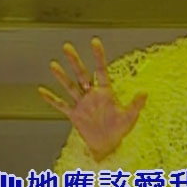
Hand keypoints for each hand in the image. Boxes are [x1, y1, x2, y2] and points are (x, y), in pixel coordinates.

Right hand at [38, 37, 146, 161]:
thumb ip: (136, 104)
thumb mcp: (130, 117)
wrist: (107, 145)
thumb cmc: (120, 130)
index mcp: (106, 92)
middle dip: (75, 61)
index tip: (94, 41)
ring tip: (53, 64)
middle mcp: (92, 95)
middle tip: (67, 46)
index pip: (101, 70)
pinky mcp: (74, 115)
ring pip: (70, 87)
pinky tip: (42, 90)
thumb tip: (144, 91)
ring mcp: (82, 104)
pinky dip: (52, 99)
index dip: (98, 56)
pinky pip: (61, 105)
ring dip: (61, 76)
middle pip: (81, 75)